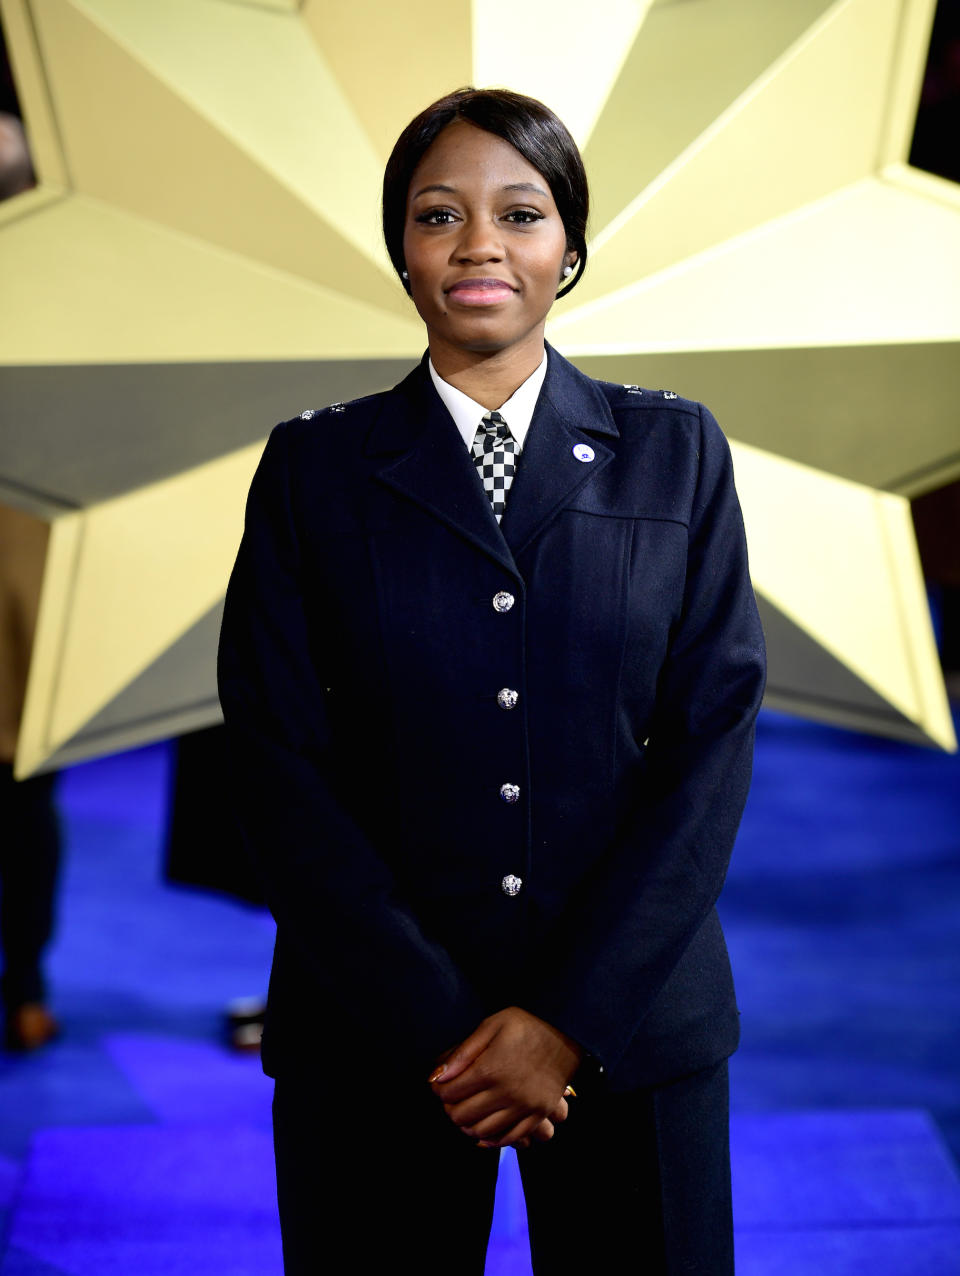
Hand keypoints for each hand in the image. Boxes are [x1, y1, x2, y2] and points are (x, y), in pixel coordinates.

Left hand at [428, 1006, 582, 1148]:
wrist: (567, 1030)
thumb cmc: (527, 1023)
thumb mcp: (492, 1025)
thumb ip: (464, 1052)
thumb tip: (437, 1075)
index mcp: (491, 1069)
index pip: (449, 1093)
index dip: (438, 1089)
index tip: (439, 1082)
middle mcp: (507, 1093)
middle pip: (462, 1115)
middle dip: (450, 1108)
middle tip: (451, 1097)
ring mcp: (524, 1107)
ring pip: (483, 1131)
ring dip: (468, 1125)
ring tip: (465, 1111)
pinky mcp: (538, 1114)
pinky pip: (510, 1138)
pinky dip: (492, 1138)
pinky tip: (484, 1130)